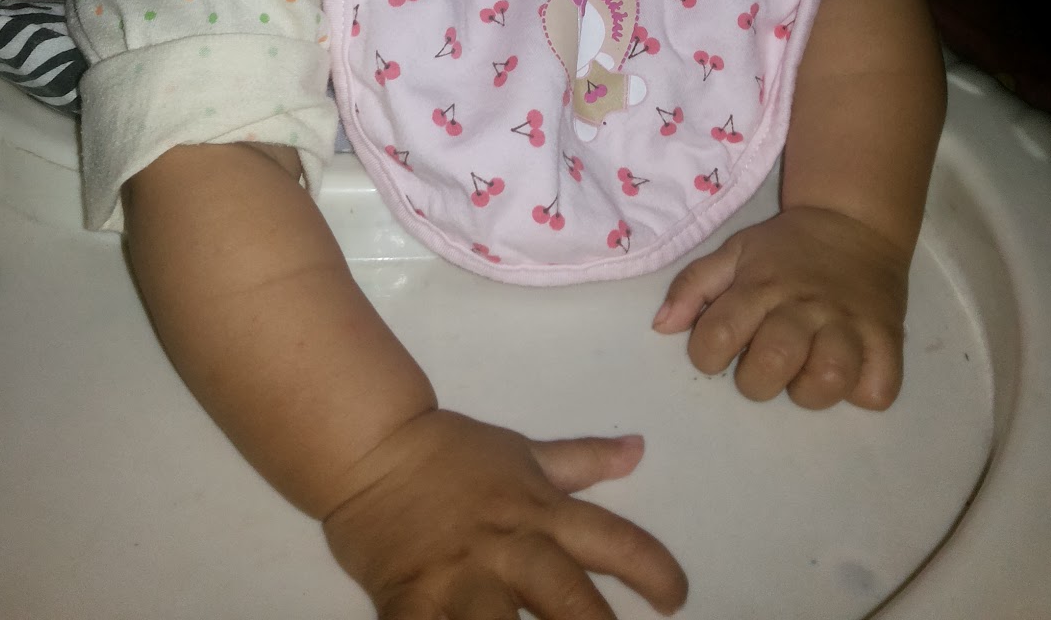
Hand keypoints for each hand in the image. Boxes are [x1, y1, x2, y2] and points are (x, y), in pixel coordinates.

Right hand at [322, 408, 686, 618]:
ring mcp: (460, 577)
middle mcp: (509, 547)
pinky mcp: (411, 602)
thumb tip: (638, 450)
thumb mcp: (524, 453)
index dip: (652, 571)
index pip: (612, 541)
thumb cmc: (452, 456)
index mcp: (539, 512)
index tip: (677, 600)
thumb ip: (581, 460)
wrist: (373, 448)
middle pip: (567, 598)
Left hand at [652, 206, 909, 409]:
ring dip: (811, 390)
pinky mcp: (888, 340)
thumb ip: (693, 285)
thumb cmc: (785, 248)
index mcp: (760, 285)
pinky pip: (879, 389)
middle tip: (763, 366)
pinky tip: (848, 376)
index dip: (707, 355)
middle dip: (757, 379)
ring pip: (829, 378)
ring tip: (805, 376)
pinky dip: (862, 392)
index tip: (716, 350)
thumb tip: (661, 326)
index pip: (718, 335)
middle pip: (773, 361)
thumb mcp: (734, 252)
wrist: (853, 221)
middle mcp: (804, 305)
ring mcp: (849, 323)